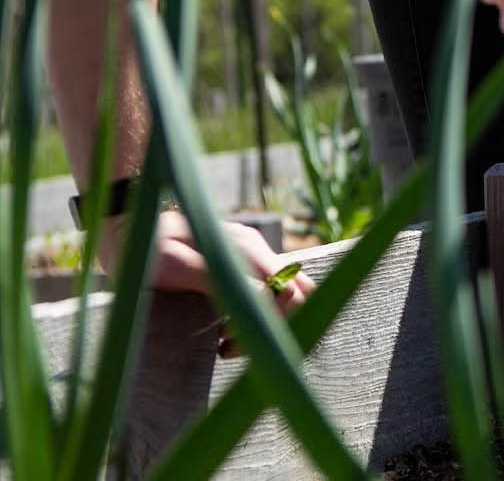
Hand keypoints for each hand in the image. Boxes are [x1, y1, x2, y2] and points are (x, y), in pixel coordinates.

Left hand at [109, 211, 315, 354]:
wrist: (129, 230)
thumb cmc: (146, 251)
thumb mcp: (176, 266)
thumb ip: (221, 278)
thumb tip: (269, 296)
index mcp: (247, 249)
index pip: (290, 289)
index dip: (270, 321)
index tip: (228, 341)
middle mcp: (256, 250)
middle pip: (300, 291)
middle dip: (275, 326)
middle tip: (231, 347)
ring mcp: (252, 256)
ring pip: (286, 295)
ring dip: (264, 324)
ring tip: (224, 343)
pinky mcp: (242, 264)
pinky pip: (266, 293)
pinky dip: (253, 317)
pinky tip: (221, 330)